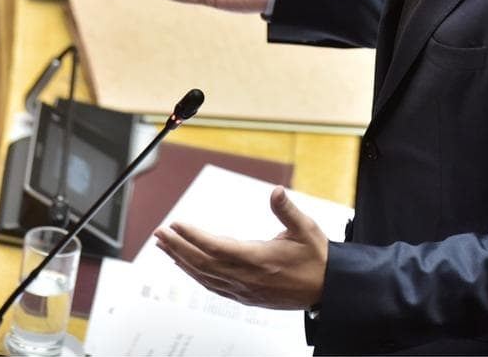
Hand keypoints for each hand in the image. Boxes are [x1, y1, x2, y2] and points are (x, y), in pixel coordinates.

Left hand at [154, 186, 327, 310]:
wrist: (327, 290)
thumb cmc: (317, 260)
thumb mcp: (307, 229)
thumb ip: (287, 211)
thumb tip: (276, 192)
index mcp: (259, 259)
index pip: (217, 248)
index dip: (193, 237)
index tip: (176, 225)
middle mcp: (247, 278)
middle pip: (202, 263)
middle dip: (178, 247)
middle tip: (160, 233)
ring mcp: (244, 290)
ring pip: (204, 276)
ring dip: (181, 260)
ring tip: (164, 247)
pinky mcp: (245, 296)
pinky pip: (212, 286)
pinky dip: (194, 275)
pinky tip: (186, 266)